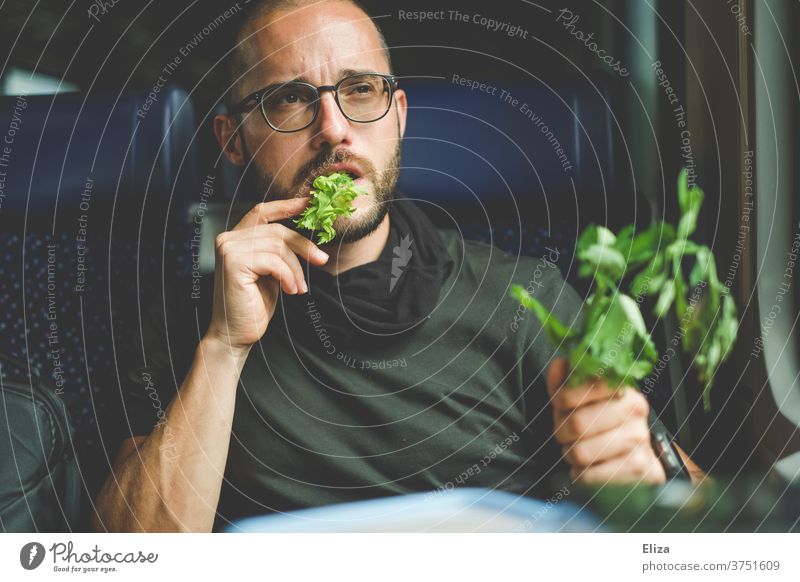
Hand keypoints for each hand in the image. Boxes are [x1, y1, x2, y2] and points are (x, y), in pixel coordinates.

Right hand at [205, 198, 329, 351]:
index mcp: (236, 238)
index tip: (310, 203)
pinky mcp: (233, 262)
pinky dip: (288, 276)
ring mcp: (229, 249)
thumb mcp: (272, 272)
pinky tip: (290, 291)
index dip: (287, 205)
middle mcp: (228, 239)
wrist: (236, 333)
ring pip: (279, 247)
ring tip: (298, 288)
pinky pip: (274, 261)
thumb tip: (307, 237)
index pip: (263, 212)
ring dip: (296, 269)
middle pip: (278, 231)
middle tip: (322, 260)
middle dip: (303, 247)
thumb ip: (280, 251)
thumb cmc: (254, 304)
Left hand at [547, 358, 665, 484]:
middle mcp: (634, 409)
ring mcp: (639, 438)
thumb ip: (566, 381)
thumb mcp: (581, 399)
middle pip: (576, 423)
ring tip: (578, 451)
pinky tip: (589, 467)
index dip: (563, 400)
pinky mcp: (638, 468)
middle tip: (565, 435)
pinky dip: (580, 474)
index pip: (585, 386)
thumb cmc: (602, 424)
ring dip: (570, 454)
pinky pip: (589, 475)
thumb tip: (560, 364)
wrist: (636, 458)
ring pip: (580, 451)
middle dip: (561, 432)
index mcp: (621, 386)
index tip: (561, 407)